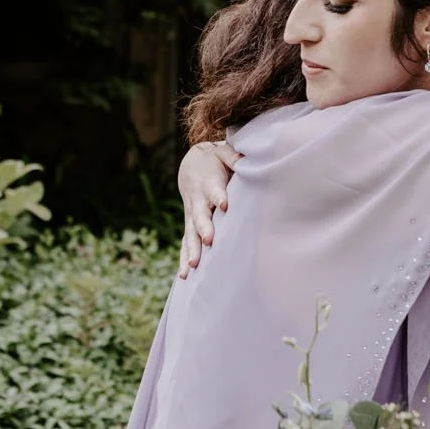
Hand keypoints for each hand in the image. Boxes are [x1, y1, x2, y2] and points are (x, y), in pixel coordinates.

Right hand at [178, 142, 234, 277]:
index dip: (218, 196)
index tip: (224, 204)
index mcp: (209, 183)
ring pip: (190, 234)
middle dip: (204, 228)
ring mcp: (192, 215)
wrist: (192, 165)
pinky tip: (184, 275)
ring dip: (192, 250)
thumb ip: (233, 157)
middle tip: (209, 240)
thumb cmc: (214, 160)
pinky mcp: (190, 225)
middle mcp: (198, 202)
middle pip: (200, 216)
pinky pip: (186, 243)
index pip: (214, 190)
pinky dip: (184, 258)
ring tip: (193, 266)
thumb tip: (245, 159)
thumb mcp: (223, 153)